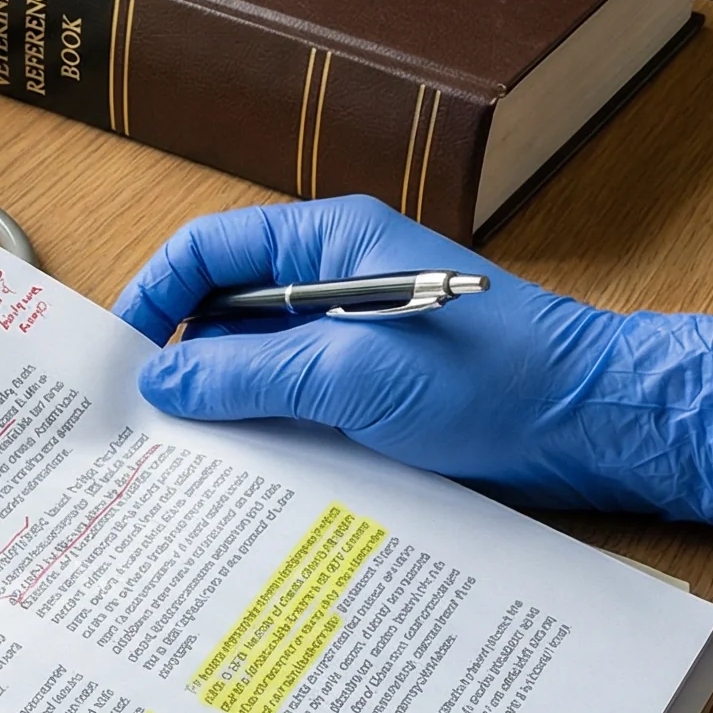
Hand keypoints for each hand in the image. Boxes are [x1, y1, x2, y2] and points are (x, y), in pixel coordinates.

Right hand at [114, 196, 712, 525]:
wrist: (593, 425)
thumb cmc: (494, 381)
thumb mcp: (352, 376)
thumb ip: (250, 374)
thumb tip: (162, 380)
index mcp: (329, 240)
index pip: (208, 250)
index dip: (153, 297)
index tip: (118, 360)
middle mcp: (336, 278)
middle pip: (225, 309)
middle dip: (180, 360)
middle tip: (140, 423)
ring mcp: (356, 334)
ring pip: (258, 362)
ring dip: (224, 404)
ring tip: (185, 457)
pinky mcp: (377, 388)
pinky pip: (299, 400)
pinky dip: (268, 430)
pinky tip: (249, 472)